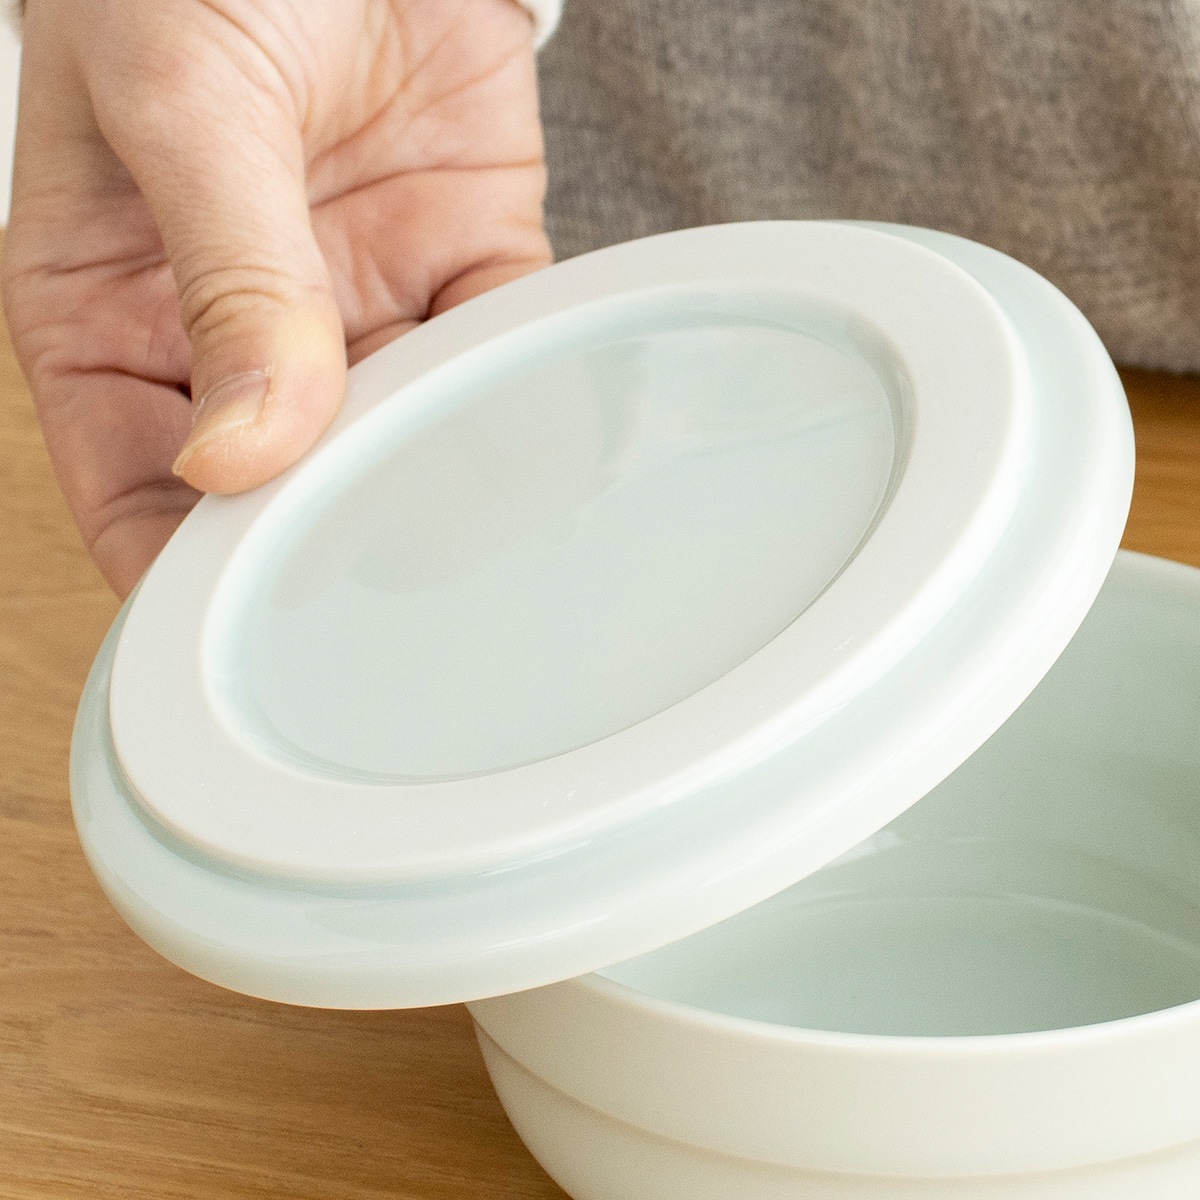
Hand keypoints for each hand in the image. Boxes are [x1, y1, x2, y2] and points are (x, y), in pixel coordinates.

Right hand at [2, 0, 550, 595]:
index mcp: (118, 312)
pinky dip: (525, 390)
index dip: (183, 576)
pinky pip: (500, 346)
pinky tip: (541, 435)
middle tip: (387, 618)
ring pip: (403, 431)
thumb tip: (243, 451)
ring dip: (440, 478)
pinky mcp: (463, 255)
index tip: (243, 638)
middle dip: (331, 546)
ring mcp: (360, 301)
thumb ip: (226, 277)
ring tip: (477, 536)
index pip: (138, 489)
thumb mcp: (178, 102)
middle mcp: (240, 330)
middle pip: (285, 486)